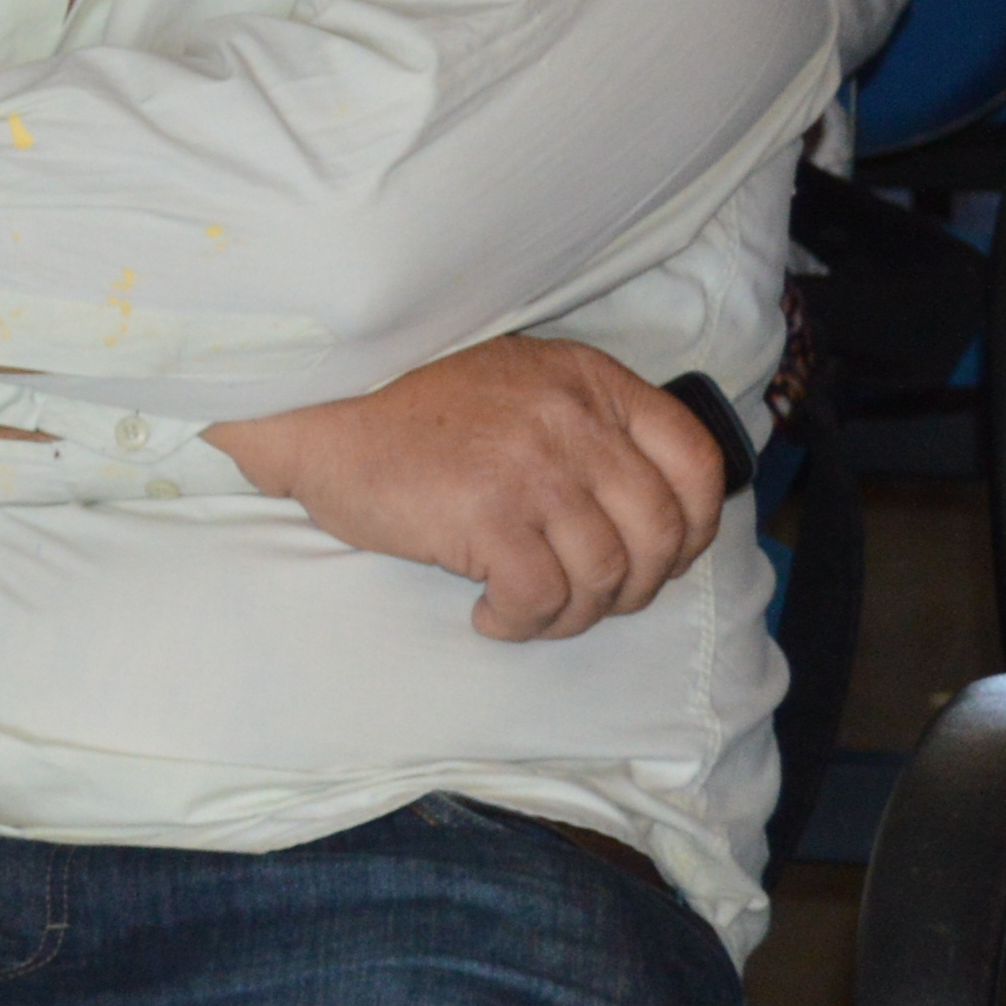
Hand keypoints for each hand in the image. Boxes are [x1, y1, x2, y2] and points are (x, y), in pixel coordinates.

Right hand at [207, 337, 727, 640]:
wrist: (311, 408)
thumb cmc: (402, 407)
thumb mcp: (513, 387)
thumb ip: (578, 426)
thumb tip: (632, 510)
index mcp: (588, 382)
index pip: (693, 459)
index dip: (695, 525)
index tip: (661, 558)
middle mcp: (575, 420)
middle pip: (659, 529)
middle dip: (635, 585)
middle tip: (586, 599)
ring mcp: (535, 467)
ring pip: (606, 573)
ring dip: (574, 613)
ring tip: (529, 613)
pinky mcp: (488, 514)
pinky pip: (542, 597)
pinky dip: (523, 623)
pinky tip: (489, 615)